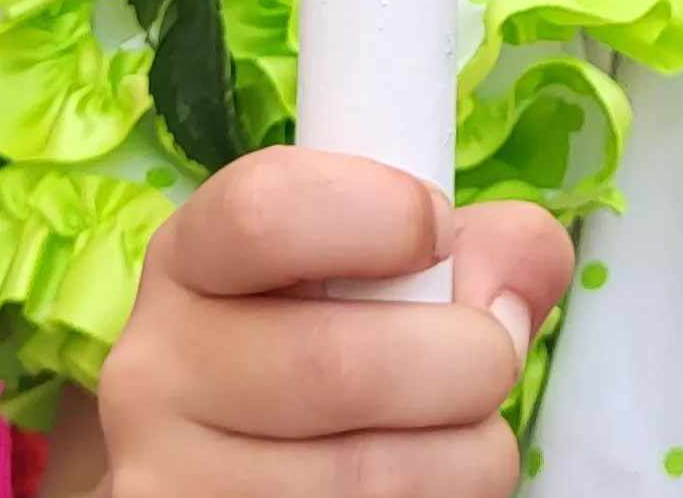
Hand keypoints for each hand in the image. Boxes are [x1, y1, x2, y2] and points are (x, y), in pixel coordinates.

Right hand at [95, 148, 576, 497]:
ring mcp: (174, 483)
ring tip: (451, 440)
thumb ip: (473, 248)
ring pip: (377, 479)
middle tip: (482, 361)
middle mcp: (157, 374)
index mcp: (192, 263)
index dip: (382, 215)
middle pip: (342, 365)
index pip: (262, 212)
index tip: (435, 232)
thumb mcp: (378, 277)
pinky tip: (415, 489)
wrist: (232, 473)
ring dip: (469, 459)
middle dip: (468, 361)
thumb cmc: (320, 363)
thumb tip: (525, 264)